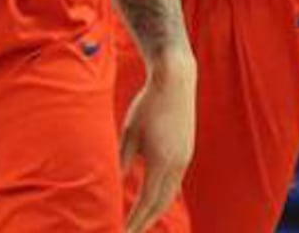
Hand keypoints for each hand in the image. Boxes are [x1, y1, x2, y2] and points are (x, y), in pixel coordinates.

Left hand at [121, 53, 195, 231]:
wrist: (175, 80)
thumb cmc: (148, 105)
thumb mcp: (129, 133)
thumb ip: (122, 161)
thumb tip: (112, 184)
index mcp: (162, 162)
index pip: (147, 202)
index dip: (135, 221)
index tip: (122, 232)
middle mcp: (177, 165)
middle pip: (161, 204)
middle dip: (145, 222)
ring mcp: (185, 158)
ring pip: (170, 194)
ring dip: (155, 211)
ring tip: (140, 222)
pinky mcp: (186, 151)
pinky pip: (175, 182)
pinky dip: (162, 196)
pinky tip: (153, 197)